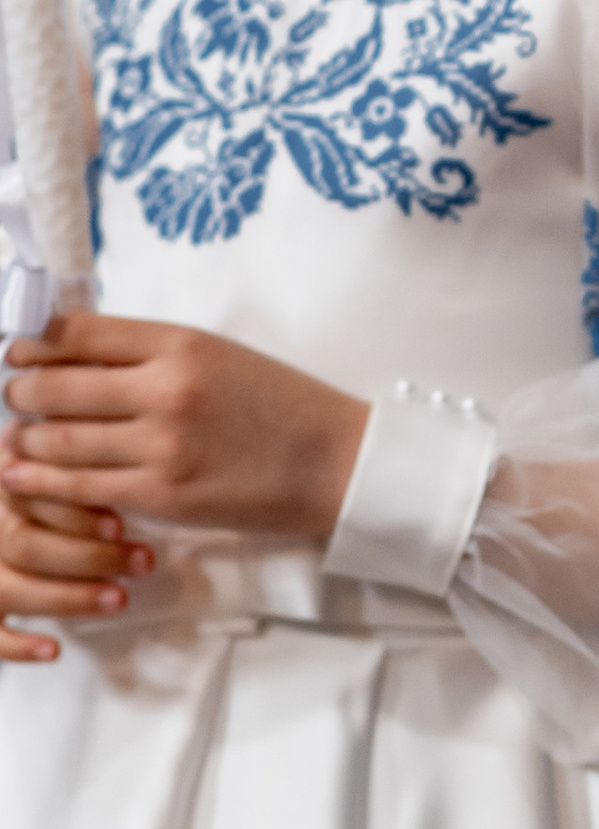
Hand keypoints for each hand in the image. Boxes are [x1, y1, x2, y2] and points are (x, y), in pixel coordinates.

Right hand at [0, 472, 149, 664]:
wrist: (17, 536)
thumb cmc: (47, 507)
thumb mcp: (56, 480)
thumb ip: (76, 479)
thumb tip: (124, 487)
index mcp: (5, 492)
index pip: (29, 500)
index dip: (74, 515)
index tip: (119, 526)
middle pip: (24, 545)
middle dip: (88, 557)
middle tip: (142, 563)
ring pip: (10, 589)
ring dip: (68, 597)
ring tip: (120, 600)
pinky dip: (18, 647)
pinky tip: (54, 650)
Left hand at [3, 316, 364, 543]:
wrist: (336, 461)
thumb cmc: (282, 406)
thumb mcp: (221, 356)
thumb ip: (155, 354)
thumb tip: (80, 354)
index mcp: (181, 344)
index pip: (80, 333)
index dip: (36, 344)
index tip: (22, 352)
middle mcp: (166, 389)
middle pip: (57, 386)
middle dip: (21, 391)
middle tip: (14, 395)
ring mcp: (162, 445)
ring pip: (59, 439)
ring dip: (25, 437)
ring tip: (15, 437)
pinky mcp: (164, 494)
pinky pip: (81, 487)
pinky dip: (41, 480)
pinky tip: (20, 475)